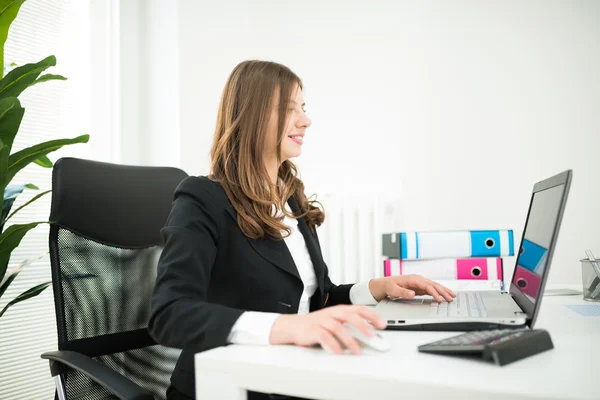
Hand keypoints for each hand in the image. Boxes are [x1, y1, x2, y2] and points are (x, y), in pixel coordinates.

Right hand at [269, 305, 386, 354]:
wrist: (294, 326)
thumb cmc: (317, 325)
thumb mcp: (335, 322)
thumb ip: (350, 326)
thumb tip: (370, 335)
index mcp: (339, 310)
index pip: (359, 309)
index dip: (372, 316)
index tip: (382, 324)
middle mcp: (332, 313)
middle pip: (350, 316)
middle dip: (363, 325)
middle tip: (373, 336)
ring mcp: (322, 321)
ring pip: (338, 328)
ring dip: (350, 340)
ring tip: (357, 350)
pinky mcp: (313, 331)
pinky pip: (325, 337)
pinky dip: (333, 345)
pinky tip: (339, 352)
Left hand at [368, 274, 455, 302]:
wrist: (385, 284)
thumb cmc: (389, 286)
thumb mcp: (393, 290)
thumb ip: (403, 292)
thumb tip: (412, 293)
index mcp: (413, 279)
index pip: (427, 285)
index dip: (434, 292)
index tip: (439, 299)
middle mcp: (418, 279)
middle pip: (433, 285)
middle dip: (443, 291)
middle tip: (451, 298)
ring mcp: (419, 282)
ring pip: (434, 286)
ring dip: (443, 291)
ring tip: (452, 296)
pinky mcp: (419, 287)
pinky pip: (431, 289)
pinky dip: (438, 292)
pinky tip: (444, 296)